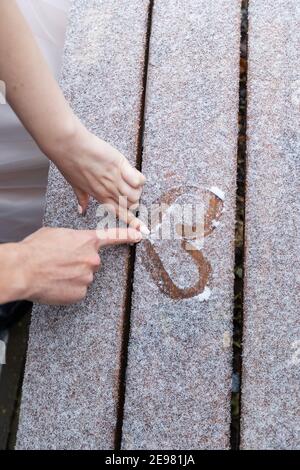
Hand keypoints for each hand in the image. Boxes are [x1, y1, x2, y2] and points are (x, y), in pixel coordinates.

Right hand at [16, 226, 141, 304]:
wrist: (24, 269)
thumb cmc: (36, 249)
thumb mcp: (56, 234)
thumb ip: (72, 240)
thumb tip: (72, 246)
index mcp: (87, 241)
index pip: (114, 237)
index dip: (129, 236)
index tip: (141, 235)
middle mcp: (92, 259)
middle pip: (92, 262)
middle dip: (79, 263)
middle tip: (60, 264)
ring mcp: (88, 277)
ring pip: (83, 278)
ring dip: (72, 277)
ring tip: (55, 274)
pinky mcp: (81, 293)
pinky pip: (78, 291)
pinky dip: (68, 290)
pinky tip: (56, 285)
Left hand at [49, 121, 147, 231]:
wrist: (69, 147)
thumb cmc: (70, 164)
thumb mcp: (75, 185)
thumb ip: (82, 198)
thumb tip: (81, 210)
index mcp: (100, 196)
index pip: (120, 214)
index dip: (133, 223)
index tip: (143, 230)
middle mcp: (110, 191)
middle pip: (131, 205)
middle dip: (135, 200)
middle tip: (131, 190)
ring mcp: (116, 179)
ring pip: (136, 194)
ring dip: (137, 189)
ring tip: (131, 180)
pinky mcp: (120, 166)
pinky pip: (138, 179)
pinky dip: (139, 178)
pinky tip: (132, 173)